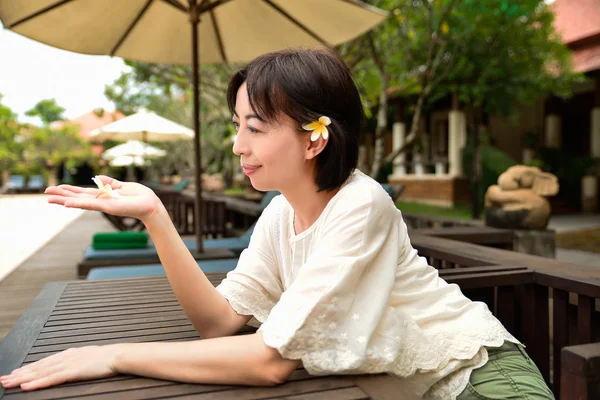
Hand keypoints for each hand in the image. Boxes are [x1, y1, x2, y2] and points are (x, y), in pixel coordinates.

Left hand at [0, 346, 117, 390]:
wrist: (118, 355)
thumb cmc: (108, 358)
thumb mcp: (90, 357)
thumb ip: (78, 360)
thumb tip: (73, 364)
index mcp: (70, 354)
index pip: (44, 361)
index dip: (28, 367)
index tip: (15, 372)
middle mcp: (65, 357)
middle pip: (38, 366)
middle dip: (20, 373)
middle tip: (4, 379)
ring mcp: (68, 364)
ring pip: (41, 372)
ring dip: (23, 378)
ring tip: (9, 383)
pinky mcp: (72, 372)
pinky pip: (51, 379)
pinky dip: (37, 382)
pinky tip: (27, 386)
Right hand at [45, 176, 161, 222]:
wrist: (150, 204)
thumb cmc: (139, 196)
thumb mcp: (122, 185)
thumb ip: (109, 182)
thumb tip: (97, 177)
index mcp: (103, 195)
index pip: (82, 193)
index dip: (69, 190)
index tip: (56, 188)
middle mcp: (100, 201)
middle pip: (77, 197)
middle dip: (61, 195)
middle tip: (46, 193)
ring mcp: (103, 205)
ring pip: (80, 202)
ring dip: (65, 200)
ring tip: (50, 199)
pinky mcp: (108, 207)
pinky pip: (91, 204)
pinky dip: (79, 204)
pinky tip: (67, 203)